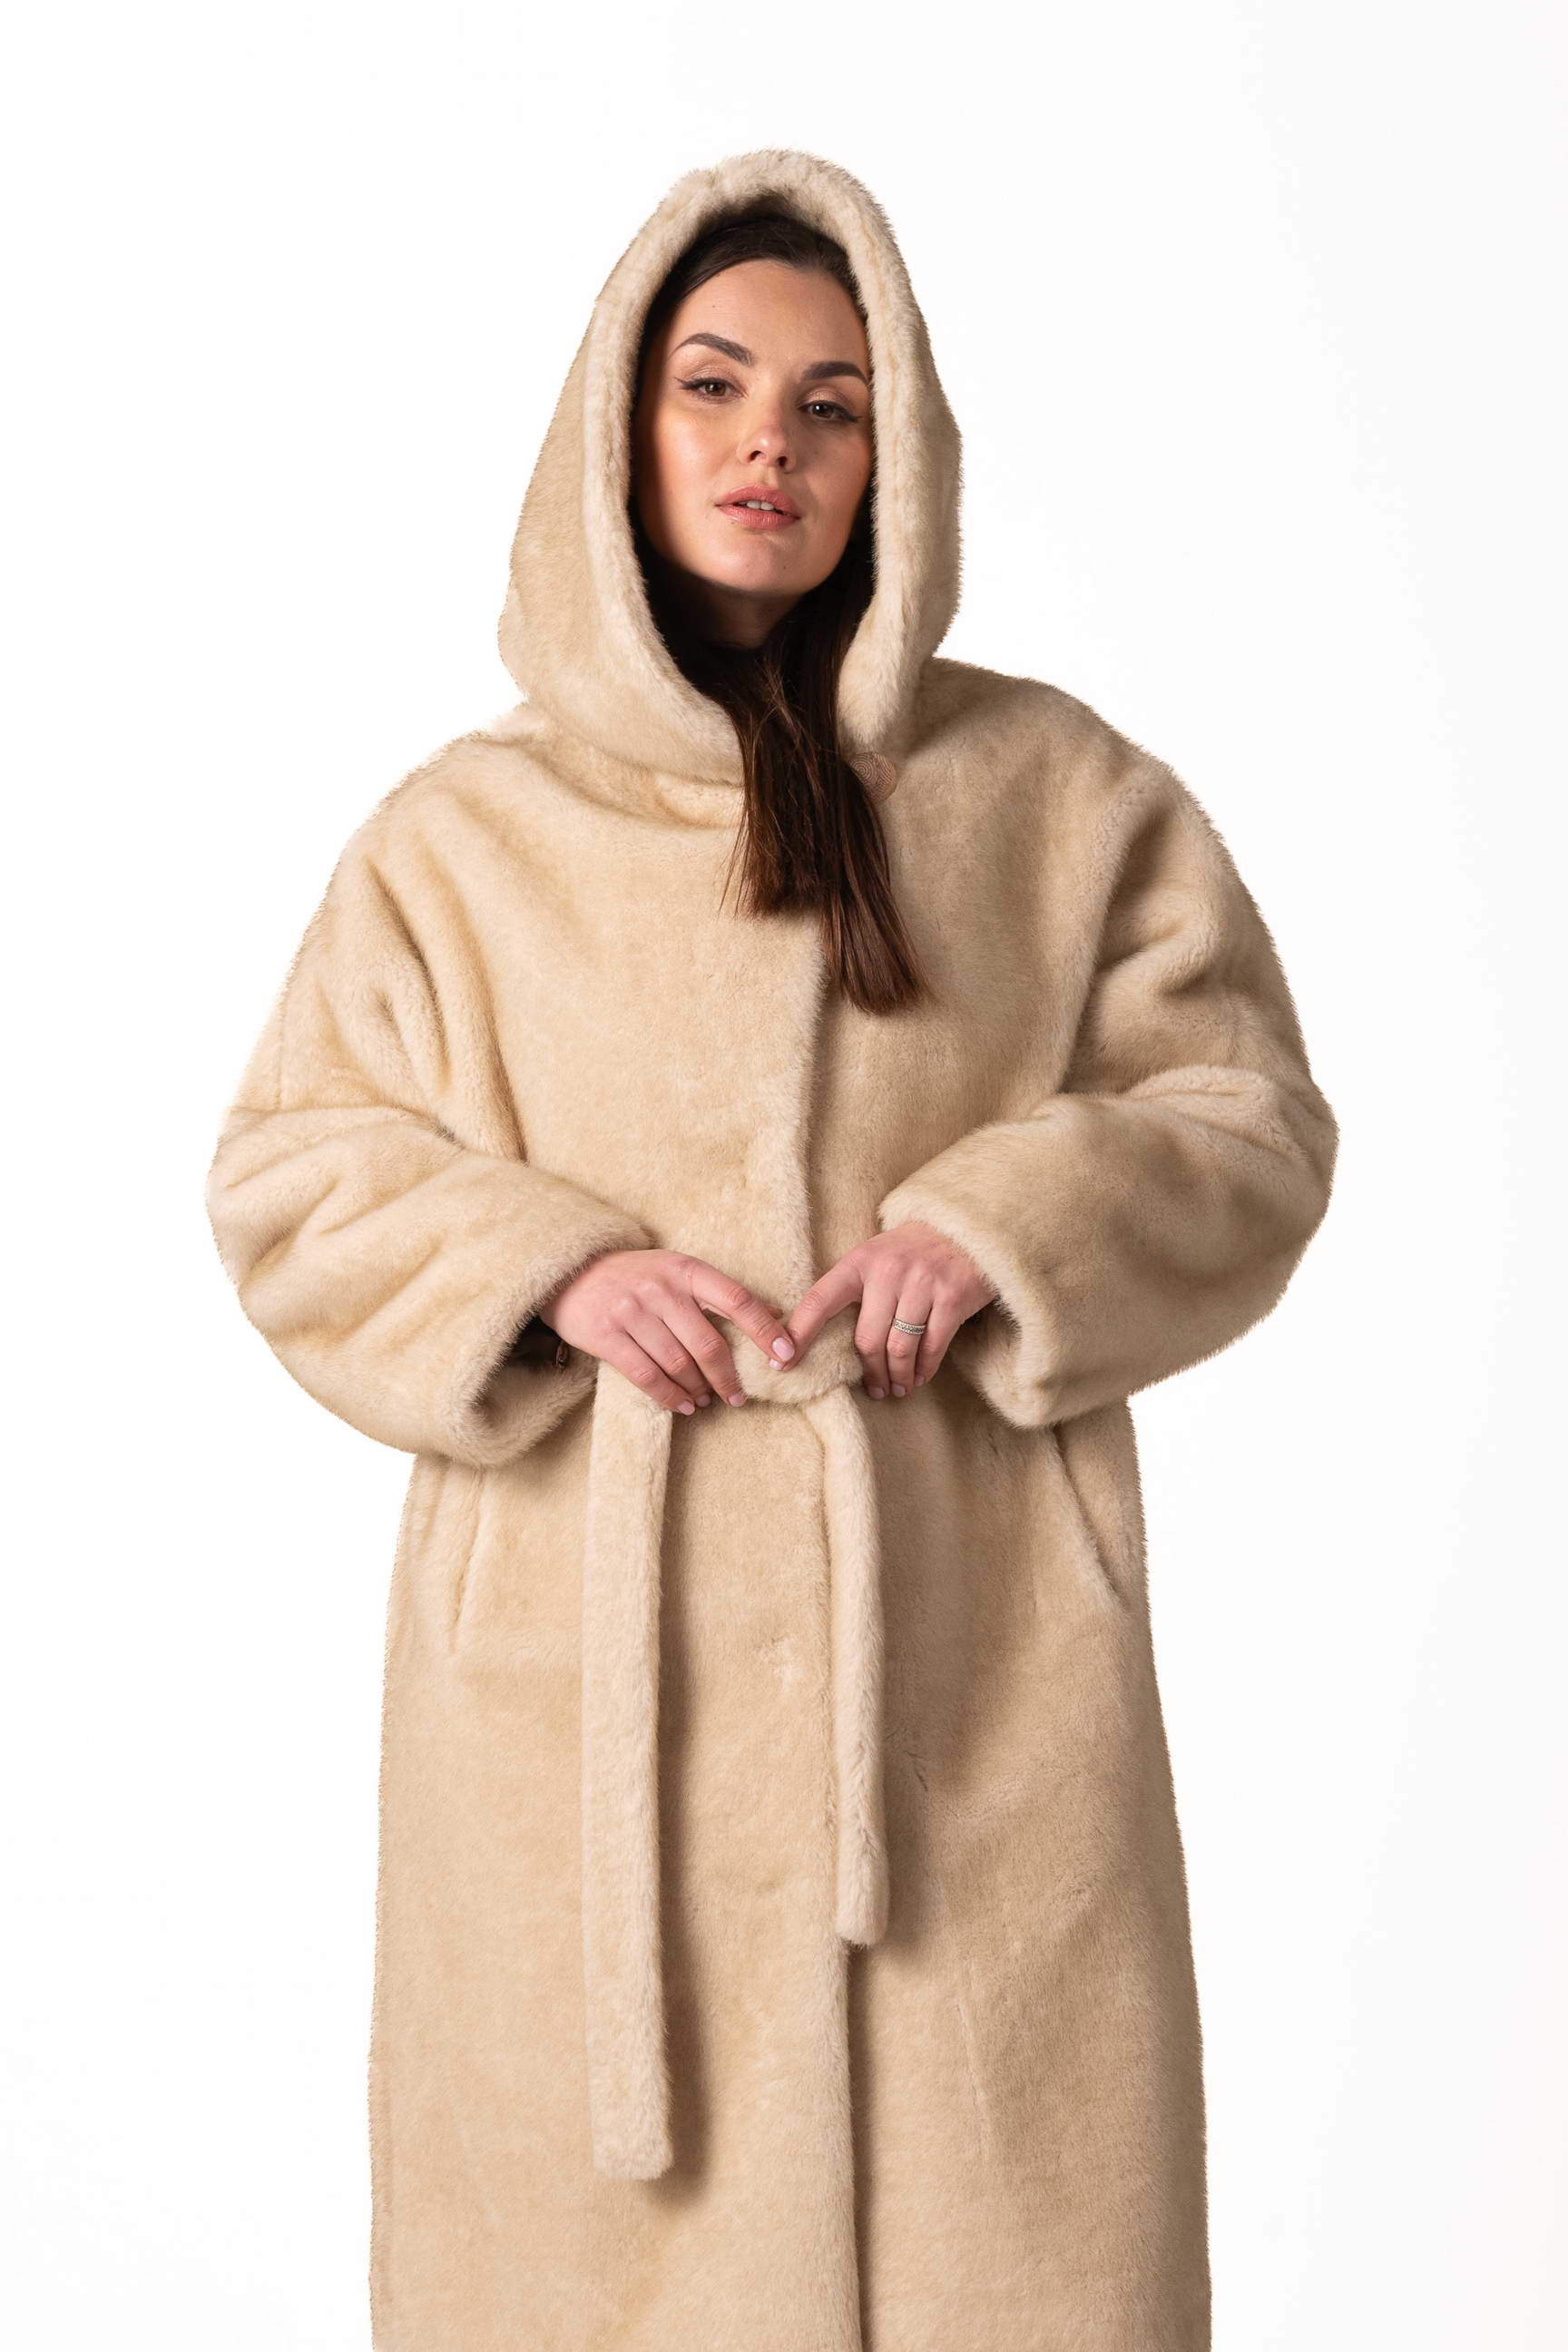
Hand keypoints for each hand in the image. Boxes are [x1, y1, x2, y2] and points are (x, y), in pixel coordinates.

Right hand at [538, 1249, 797, 1415]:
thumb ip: (714, 1292)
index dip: (765, 1329)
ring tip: (706, 1401)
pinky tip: (682, 1405)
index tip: (786, 1354)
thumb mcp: (675, 1270)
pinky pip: (647, 1376)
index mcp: (686, 1270)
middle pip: (708, 1344)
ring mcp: (632, 1312)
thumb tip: (770, 1315)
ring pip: (679, 1365)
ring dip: (698, 1390)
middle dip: (728, 1378)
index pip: (737, 1299)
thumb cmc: (635, 1276)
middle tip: (738, 1397)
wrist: (571, 1272)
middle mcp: (661, 1289)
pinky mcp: (608, 1336)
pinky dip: (670, 1397)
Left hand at [782, 1221, 998, 1399]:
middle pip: (867, 1339)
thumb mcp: (876, 1255)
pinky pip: (931, 1347)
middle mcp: (887, 1272)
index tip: (782, 1363)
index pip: (819, 1300)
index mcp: (859, 1261)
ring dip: (897, 1377)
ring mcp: (921, 1285)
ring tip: (898, 1388)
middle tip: (874, 1389)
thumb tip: (824, 1336)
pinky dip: (924, 1369)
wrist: (965, 1228)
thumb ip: (854, 1287)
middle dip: (870, 1372)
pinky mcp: (952, 1298)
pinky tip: (919, 1376)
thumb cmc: (912, 1249)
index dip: (799, 1334)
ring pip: (899, 1349)